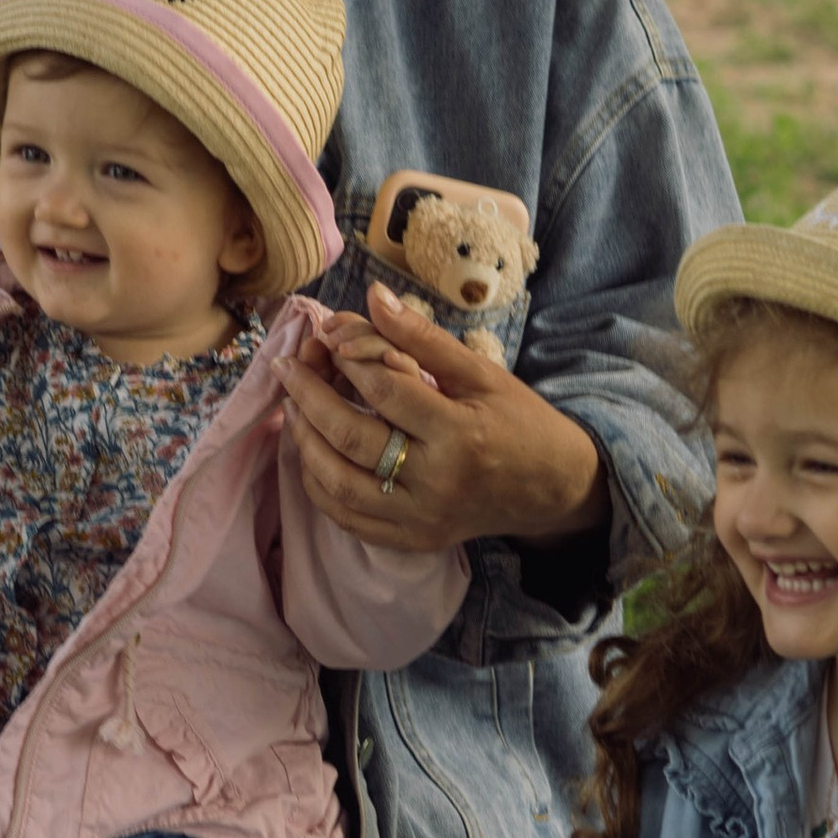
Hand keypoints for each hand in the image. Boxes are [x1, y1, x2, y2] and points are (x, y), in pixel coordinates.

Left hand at [275, 281, 608, 556]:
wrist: (550, 487)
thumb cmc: (517, 420)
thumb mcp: (479, 372)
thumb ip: (422, 337)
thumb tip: (373, 297)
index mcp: (461, 434)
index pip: (387, 392)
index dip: (349, 359)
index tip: (324, 336)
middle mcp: (438, 483)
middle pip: (352, 438)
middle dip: (310, 397)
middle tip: (287, 366)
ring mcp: (421, 519)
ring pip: (340, 485)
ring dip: (305, 443)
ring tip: (292, 407)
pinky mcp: (412, 540)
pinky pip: (348, 518)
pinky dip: (319, 485)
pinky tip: (310, 452)